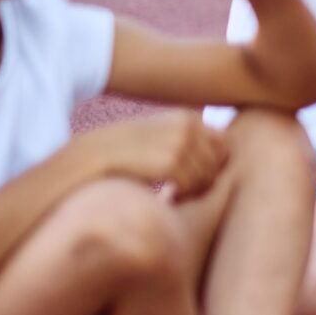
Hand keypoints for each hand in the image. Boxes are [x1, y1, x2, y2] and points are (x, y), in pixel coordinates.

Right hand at [74, 112, 228, 200]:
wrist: (90, 157)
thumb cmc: (126, 152)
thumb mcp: (159, 136)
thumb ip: (187, 141)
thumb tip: (225, 156)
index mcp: (188, 117)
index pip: (224, 144)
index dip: (213, 165)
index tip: (194, 177)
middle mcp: (188, 125)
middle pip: (219, 162)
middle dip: (204, 180)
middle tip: (181, 190)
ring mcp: (180, 142)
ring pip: (207, 176)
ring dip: (192, 190)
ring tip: (172, 194)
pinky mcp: (170, 161)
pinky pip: (192, 185)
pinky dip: (182, 196)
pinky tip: (166, 197)